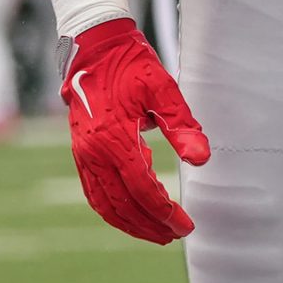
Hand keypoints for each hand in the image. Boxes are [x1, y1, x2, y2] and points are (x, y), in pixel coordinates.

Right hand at [61, 17, 209, 244]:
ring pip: (104, 204)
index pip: (141, 188)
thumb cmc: (132, 66)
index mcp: (113, 138)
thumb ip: (182, 127)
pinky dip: (113, 209)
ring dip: (130, 223)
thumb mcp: (164, 90)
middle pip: (121, 204)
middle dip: (149, 224)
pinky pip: (94, 192)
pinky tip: (132, 214)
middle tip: (176, 234)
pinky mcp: (80, 153)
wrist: (94, 49)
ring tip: (157, 233)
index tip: (185, 224)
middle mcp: (93, 152)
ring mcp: (82, 155)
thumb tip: (202, 160)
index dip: (163, 211)